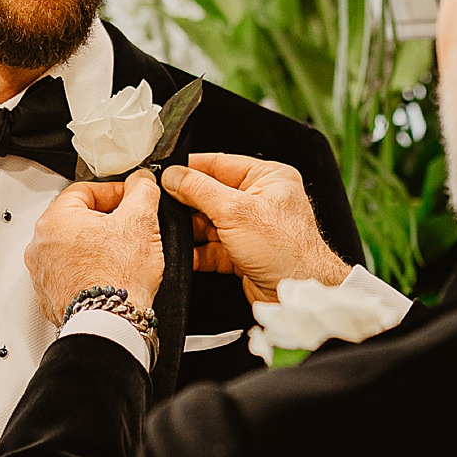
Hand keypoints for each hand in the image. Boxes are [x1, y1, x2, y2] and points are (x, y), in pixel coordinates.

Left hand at [26, 169, 163, 324]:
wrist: (110, 324)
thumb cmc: (118, 278)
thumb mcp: (141, 221)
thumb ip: (142, 190)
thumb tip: (142, 181)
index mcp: (54, 220)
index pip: (85, 190)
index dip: (115, 192)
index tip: (131, 200)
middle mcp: (40, 246)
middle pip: (78, 220)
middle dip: (106, 221)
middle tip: (130, 229)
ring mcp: (43, 274)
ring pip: (74, 248)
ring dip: (97, 248)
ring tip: (122, 256)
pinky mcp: (51, 297)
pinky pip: (71, 275)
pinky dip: (89, 273)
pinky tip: (109, 277)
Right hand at [161, 152, 351, 305]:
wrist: (295, 293)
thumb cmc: (285, 249)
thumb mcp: (235, 211)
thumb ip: (199, 190)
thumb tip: (173, 176)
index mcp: (268, 177)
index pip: (220, 163)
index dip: (190, 168)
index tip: (165, 172)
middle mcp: (260, 199)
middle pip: (211, 194)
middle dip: (186, 202)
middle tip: (161, 204)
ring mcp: (250, 228)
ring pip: (208, 223)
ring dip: (189, 230)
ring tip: (168, 231)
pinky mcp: (242, 253)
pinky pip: (212, 248)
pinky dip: (196, 252)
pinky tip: (181, 254)